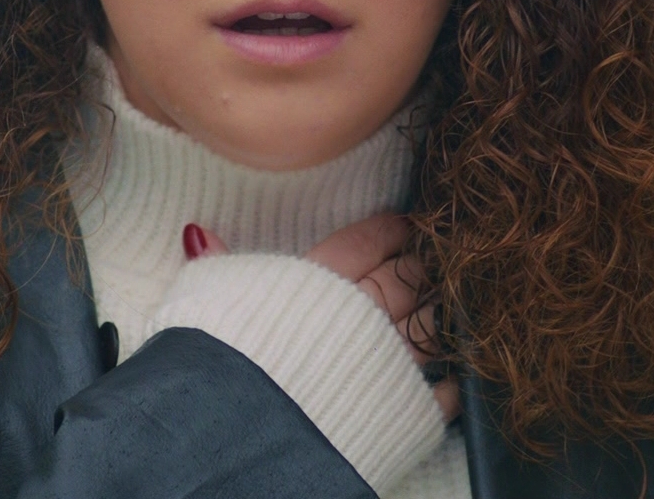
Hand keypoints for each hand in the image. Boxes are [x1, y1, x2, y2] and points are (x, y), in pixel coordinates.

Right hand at [183, 216, 459, 420]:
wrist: (247, 429)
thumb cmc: (222, 358)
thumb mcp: (209, 298)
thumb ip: (217, 264)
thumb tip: (199, 233)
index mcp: (322, 279)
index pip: (368, 240)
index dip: (389, 229)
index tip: (402, 224)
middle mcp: (365, 313)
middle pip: (407, 275)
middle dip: (420, 264)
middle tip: (429, 257)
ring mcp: (392, 360)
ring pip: (432, 321)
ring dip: (439, 311)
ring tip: (442, 304)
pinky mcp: (408, 408)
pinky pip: (445, 388)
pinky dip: (452, 379)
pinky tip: (455, 373)